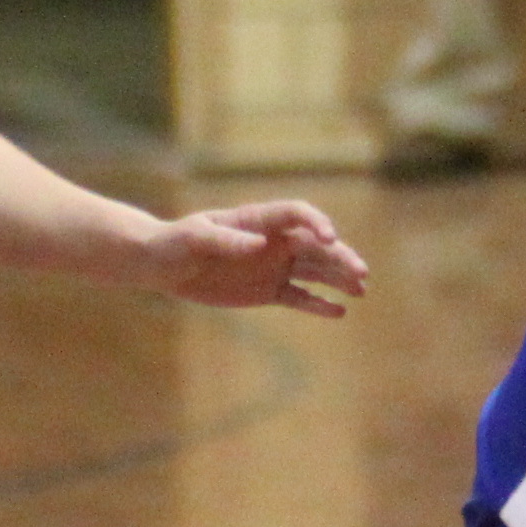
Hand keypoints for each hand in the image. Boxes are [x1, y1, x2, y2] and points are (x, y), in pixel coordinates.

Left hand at [140, 202, 368, 316]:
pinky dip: (320, 304)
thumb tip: (258, 244)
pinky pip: (300, 298)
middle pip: (316, 246)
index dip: (316, 223)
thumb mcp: (195, 238)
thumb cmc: (175, 243)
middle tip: (361, 273)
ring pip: (316, 271)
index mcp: (259, 220)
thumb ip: (226, 239)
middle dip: (341, 257)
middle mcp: (274, 241)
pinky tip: (339, 311)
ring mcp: (274, 266)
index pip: (297, 215)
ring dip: (340, 278)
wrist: (163, 266)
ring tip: (361, 290)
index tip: (330, 237)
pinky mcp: (269, 291)